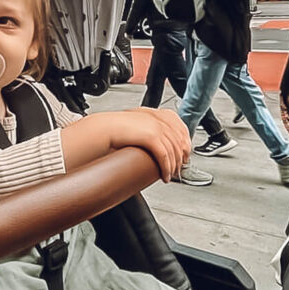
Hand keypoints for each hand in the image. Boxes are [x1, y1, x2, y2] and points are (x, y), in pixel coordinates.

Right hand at [61, 107, 189, 180]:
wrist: (102, 129)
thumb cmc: (114, 129)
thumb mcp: (135, 124)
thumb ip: (145, 128)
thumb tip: (151, 141)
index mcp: (155, 113)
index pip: (180, 127)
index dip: (186, 142)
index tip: (185, 154)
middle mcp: (158, 118)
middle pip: (180, 140)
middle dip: (181, 157)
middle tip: (179, 169)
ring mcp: (156, 126)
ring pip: (174, 150)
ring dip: (174, 166)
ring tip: (170, 175)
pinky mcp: (151, 136)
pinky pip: (165, 156)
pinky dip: (166, 168)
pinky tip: (164, 175)